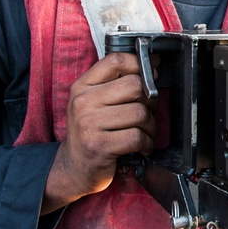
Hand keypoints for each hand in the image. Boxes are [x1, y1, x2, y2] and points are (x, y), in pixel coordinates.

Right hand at [42, 52, 158, 212]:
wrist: (74, 167)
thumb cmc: (92, 132)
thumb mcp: (95, 102)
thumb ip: (117, 83)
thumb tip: (153, 64)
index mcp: (82, 86)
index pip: (116, 60)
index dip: (140, 64)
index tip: (151, 75)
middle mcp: (82, 102)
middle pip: (135, 85)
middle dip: (150, 101)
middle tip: (148, 113)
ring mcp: (88, 124)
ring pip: (140, 113)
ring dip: (151, 126)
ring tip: (145, 132)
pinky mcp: (99, 146)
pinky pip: (137, 137)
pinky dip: (147, 143)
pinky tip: (142, 146)